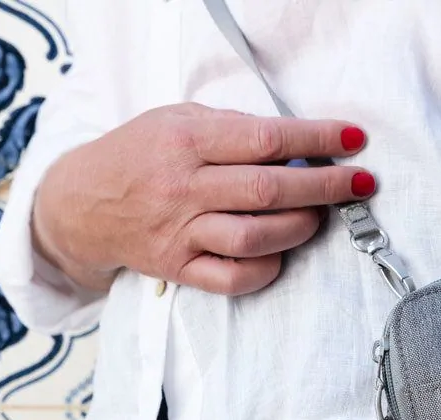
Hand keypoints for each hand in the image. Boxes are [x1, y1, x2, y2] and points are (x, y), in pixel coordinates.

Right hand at [32, 103, 374, 294]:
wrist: (81, 204)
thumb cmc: (139, 154)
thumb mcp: (177, 120)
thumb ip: (231, 128)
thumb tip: (294, 143)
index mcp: (186, 141)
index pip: (265, 140)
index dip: (317, 140)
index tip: (353, 140)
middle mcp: (183, 188)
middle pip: (268, 191)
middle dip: (325, 187)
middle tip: (359, 184)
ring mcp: (180, 233)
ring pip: (255, 238)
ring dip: (299, 228)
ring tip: (317, 217)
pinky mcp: (178, 268)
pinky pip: (233, 278)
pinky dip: (267, 268)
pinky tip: (280, 253)